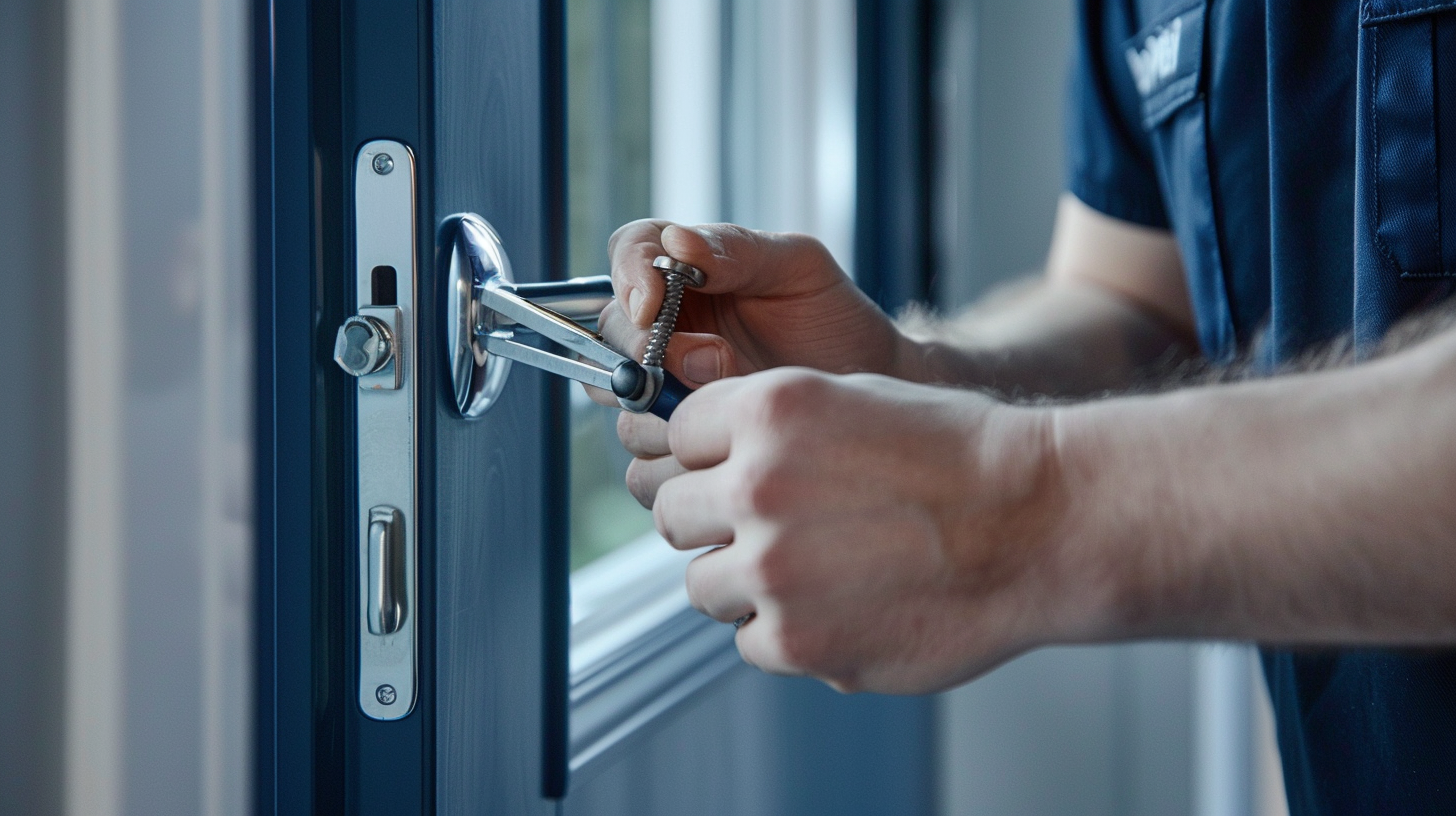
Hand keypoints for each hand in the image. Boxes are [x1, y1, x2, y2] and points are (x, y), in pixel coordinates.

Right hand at [597, 220, 923, 505]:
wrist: (867, 389)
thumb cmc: (834, 319)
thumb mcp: (797, 268)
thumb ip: (736, 251)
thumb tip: (677, 244)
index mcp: (683, 269)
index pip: (629, 254)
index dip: (628, 278)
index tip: (651, 306)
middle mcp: (663, 327)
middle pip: (610, 333)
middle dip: (645, 350)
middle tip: (712, 361)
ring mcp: (665, 389)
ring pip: (620, 402)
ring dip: (666, 408)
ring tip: (737, 403)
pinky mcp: (675, 445)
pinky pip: (645, 459)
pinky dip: (679, 456)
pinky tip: (729, 443)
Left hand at [652, 368, 1095, 693]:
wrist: (1042, 522)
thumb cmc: (960, 455)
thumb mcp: (854, 396)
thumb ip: (768, 427)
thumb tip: (701, 459)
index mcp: (768, 411)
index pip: (676, 435)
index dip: (708, 454)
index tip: (735, 469)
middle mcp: (756, 487)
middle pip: (671, 512)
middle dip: (711, 520)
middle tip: (771, 526)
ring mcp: (773, 571)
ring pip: (702, 584)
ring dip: (744, 581)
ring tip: (817, 569)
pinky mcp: (799, 643)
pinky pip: (750, 642)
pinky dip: (787, 632)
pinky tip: (845, 606)